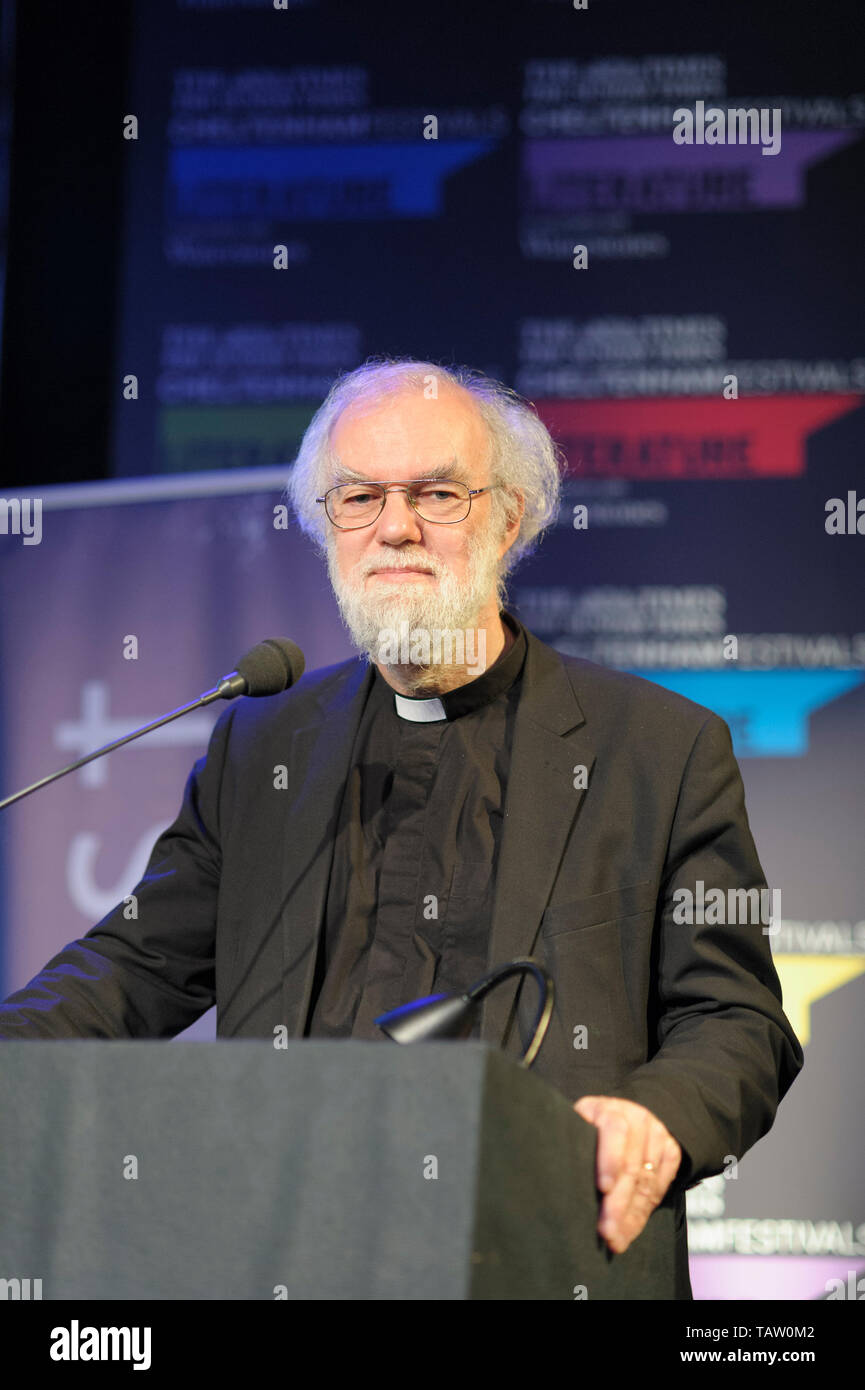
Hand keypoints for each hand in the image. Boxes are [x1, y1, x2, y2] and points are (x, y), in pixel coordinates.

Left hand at [573, 1095, 681, 1253]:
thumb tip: (556, 1179)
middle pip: (631, 1166)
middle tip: (606, 1232)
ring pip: (647, 1182)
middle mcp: (635, 1117)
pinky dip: (646, 1212)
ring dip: (631, 1216)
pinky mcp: (671, 1150)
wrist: (622, 1116)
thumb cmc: (588, 1130)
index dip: (610, 1160)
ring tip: (616, 1239)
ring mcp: (656, 1133)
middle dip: (618, 1204)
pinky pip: (662, 1186)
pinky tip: (631, 1229)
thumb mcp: (576, 1128)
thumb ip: (573, 1146)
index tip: (603, 1188)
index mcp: (606, 1109)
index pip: (613, 1130)